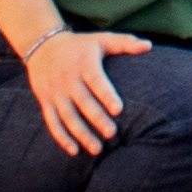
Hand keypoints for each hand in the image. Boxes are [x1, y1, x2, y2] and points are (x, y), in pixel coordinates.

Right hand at [23, 25, 145, 156]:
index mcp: (84, 63)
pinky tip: (75, 151)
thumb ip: (125, 43)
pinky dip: (62, 138)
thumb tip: (148, 46)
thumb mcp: (102, 39)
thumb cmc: (81, 46)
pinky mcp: (46, 101)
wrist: (43, 46)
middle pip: (82, 101)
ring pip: (67, 116)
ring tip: (98, 149)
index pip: (95, 80)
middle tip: (112, 133)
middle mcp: (67, 78)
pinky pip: (52, 122)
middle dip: (96, 118)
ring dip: (81, 134)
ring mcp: (55, 92)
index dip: (106, 94)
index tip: (118, 109)